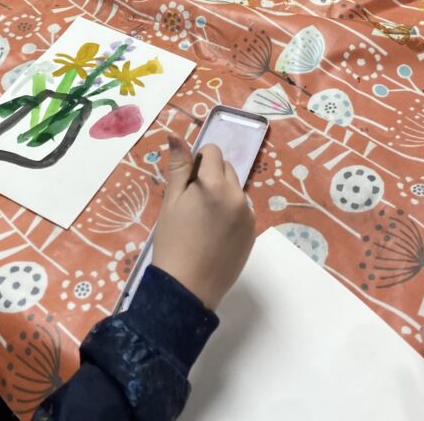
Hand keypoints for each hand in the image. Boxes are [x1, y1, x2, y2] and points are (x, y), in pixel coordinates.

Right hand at [151, 135, 254, 310]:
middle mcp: (237, 196)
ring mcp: (248, 216)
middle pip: (226, 169)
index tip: (186, 185)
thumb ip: (178, 166)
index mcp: (215, 184)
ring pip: (234, 190)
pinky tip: (214, 235)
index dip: (197, 163)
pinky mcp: (252, 233)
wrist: (187, 288)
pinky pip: (241, 210)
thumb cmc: (173, 242)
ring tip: (203, 222)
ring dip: (222, 195)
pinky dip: (230, 214)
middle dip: (211, 177)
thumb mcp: (171, 201)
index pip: (212, 152)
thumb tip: (176, 134)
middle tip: (192, 204)